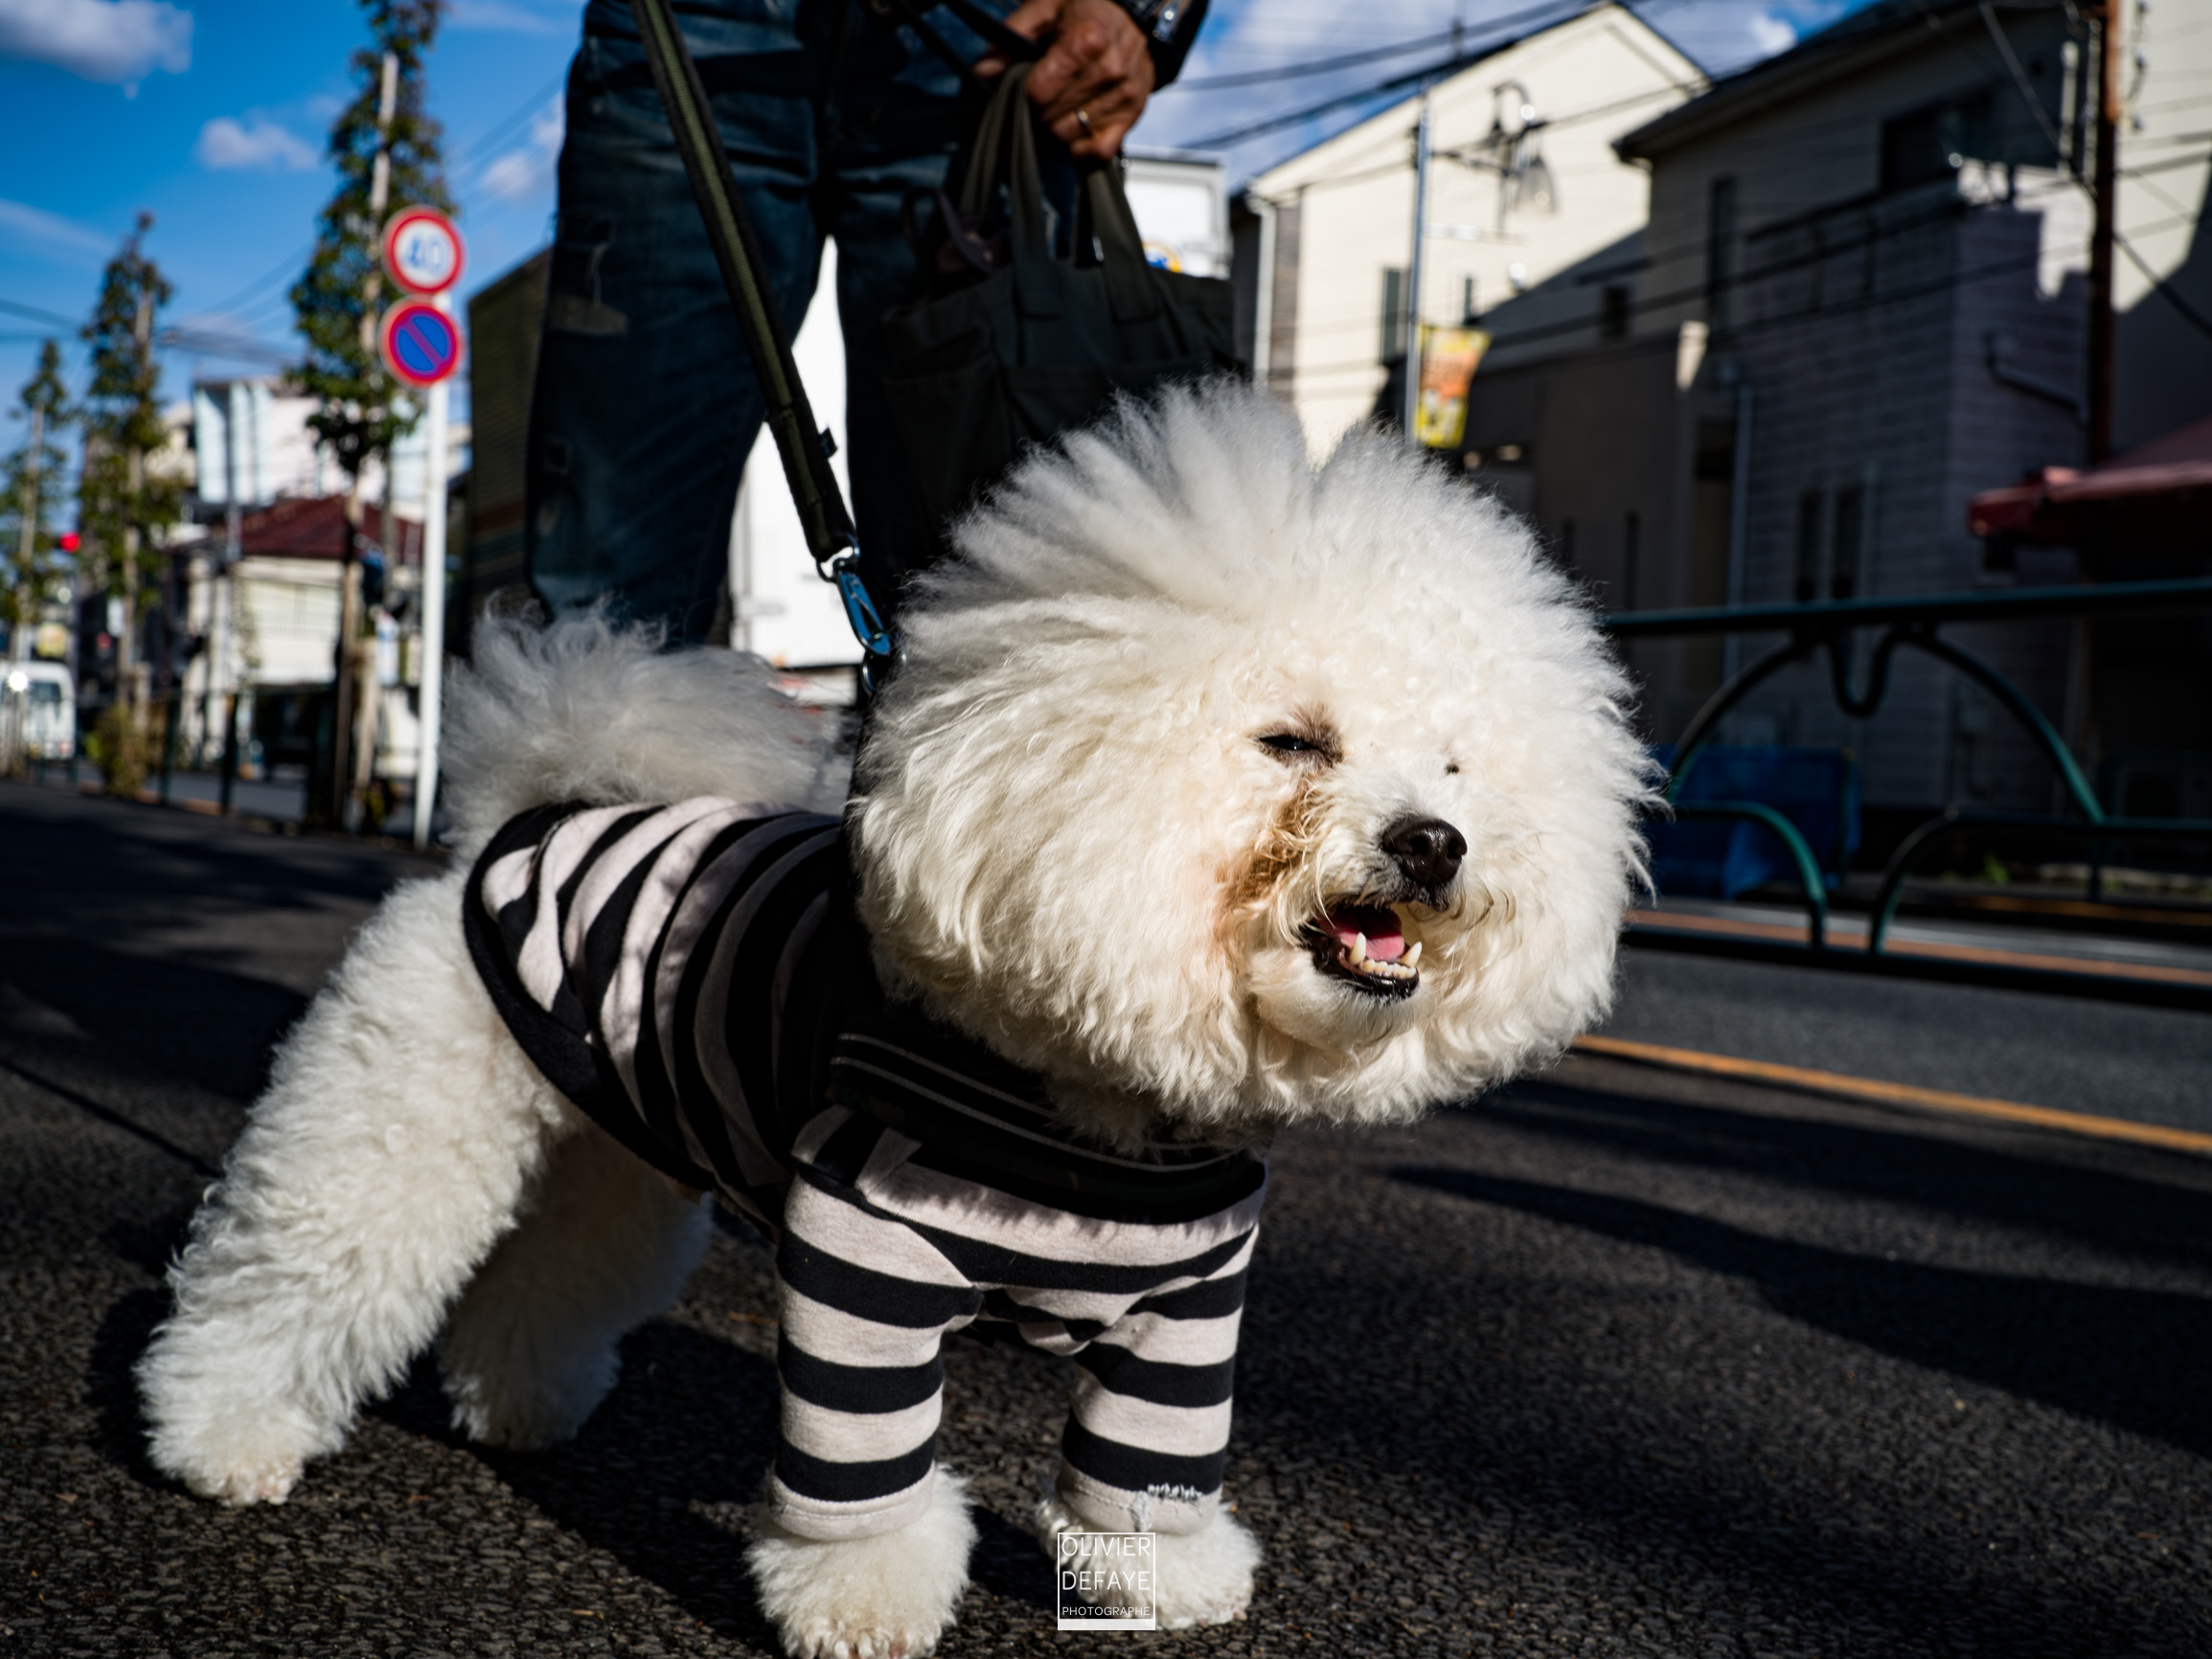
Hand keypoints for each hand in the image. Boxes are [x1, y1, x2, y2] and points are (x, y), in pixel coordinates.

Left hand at [975, 0, 1156, 158]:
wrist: (1134, 16)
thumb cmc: (1087, 8)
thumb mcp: (1047, 6)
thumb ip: (1013, 35)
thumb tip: (984, 71)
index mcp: (1088, 40)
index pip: (1039, 92)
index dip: (1025, 90)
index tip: (1028, 80)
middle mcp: (1110, 70)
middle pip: (1051, 117)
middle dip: (1039, 108)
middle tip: (1044, 91)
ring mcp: (1124, 95)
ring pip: (1070, 135)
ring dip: (1057, 125)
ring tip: (1060, 103)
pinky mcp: (1132, 114)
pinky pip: (1099, 150)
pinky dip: (1082, 147)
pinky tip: (1075, 129)